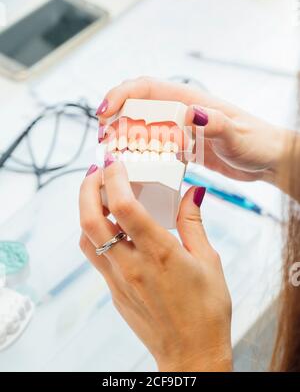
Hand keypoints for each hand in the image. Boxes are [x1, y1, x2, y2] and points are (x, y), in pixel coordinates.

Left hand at [79, 162, 231, 371]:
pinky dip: (95, 232)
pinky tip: (111, 225)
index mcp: (160, 254)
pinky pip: (95, 255)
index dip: (114, 179)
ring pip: (86, 237)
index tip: (114, 161)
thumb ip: (193, 222)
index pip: (123, 208)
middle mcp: (133, 265)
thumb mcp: (209, 261)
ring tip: (101, 193)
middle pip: (91, 219)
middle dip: (87, 188)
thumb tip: (192, 191)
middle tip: (96, 170)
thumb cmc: (206, 310)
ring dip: (87, 209)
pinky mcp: (114, 291)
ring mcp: (119, 280)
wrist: (191, 355)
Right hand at [96, 77, 285, 183]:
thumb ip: (216, 124)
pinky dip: (141, 155)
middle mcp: (180, 112)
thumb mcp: (237, 134)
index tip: (104, 113)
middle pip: (137, 108)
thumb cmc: (258, 142)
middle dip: (116, 121)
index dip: (121, 95)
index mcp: (189, 101)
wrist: (268, 159)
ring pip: (142, 128)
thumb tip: (190, 113)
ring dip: (125, 139)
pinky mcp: (183, 148)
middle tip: (106, 143)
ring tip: (114, 157)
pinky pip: (155, 148)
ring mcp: (180, 130)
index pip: (146, 88)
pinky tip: (135, 168)